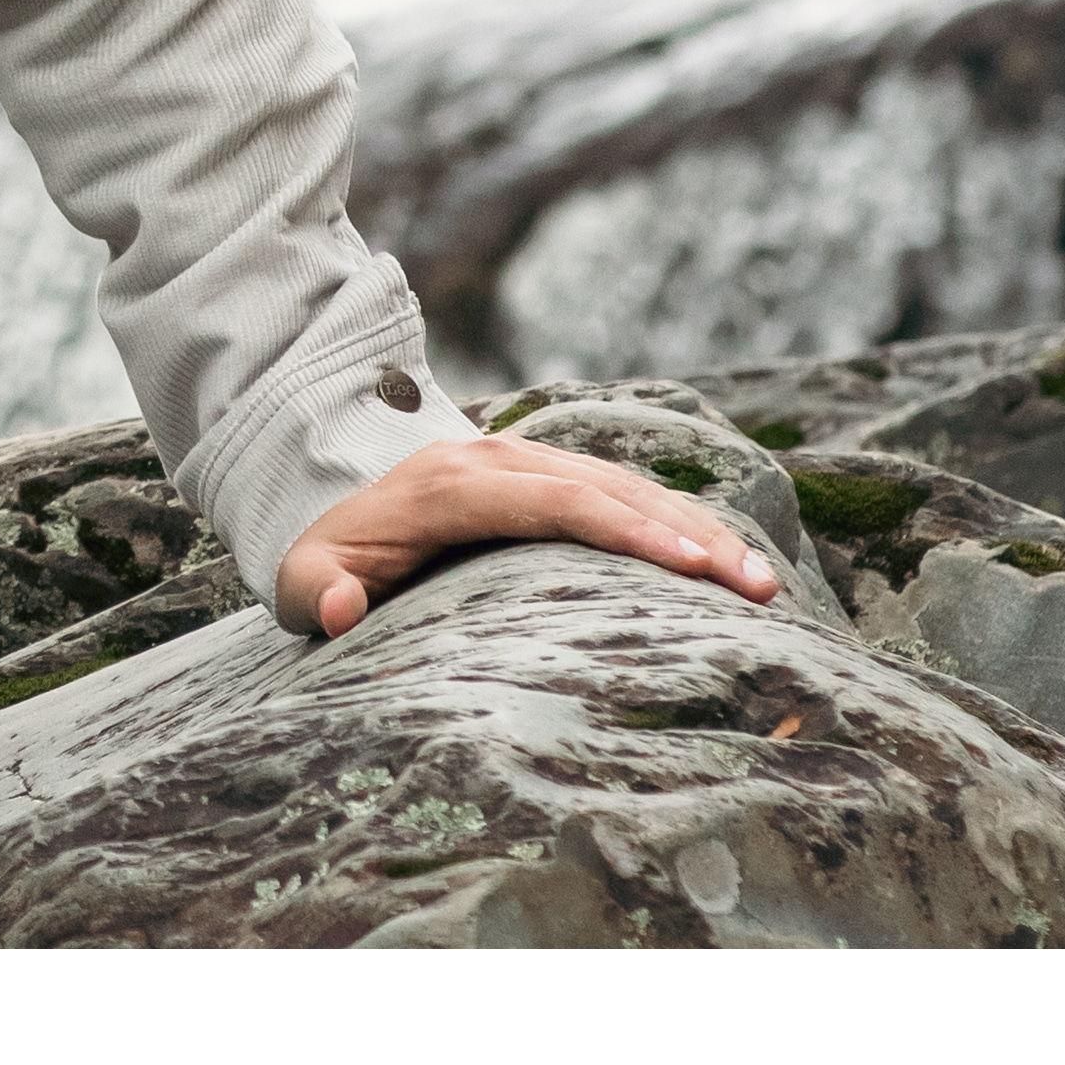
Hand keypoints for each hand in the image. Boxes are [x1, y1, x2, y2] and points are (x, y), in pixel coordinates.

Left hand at [278, 430, 788, 639]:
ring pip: (627, 485)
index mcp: (449, 485)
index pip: (552, 502)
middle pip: (607, 489)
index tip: (689, 566)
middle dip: (686, 533)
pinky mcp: (549, 471)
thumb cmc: (326, 559)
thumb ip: (314, 594)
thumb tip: (337, 606)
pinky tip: (731, 561)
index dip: (623, 529)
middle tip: (755, 587)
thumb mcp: (302, 580)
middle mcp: (496, 457)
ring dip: (697, 527)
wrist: (332, 505)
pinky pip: (624, 490)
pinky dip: (680, 520)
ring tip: (762, 582)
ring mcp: (527, 458)